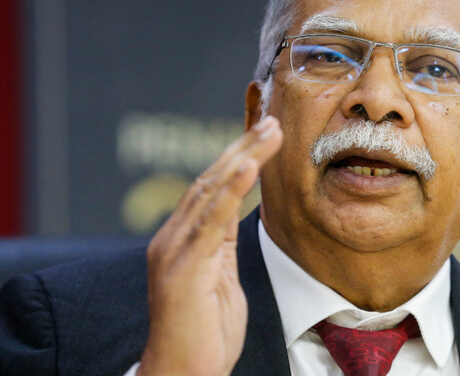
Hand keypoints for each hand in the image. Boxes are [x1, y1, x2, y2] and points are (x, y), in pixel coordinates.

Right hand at [137, 116, 282, 375]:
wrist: (181, 374)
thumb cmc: (203, 331)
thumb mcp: (220, 278)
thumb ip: (221, 243)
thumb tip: (236, 213)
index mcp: (185, 239)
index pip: (213, 187)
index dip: (238, 156)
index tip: (266, 133)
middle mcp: (174, 238)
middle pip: (211, 179)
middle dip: (244, 147)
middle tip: (274, 121)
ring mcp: (175, 252)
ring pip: (210, 192)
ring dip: (242, 157)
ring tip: (268, 132)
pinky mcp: (183, 269)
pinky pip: (209, 223)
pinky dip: (229, 191)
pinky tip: (246, 166)